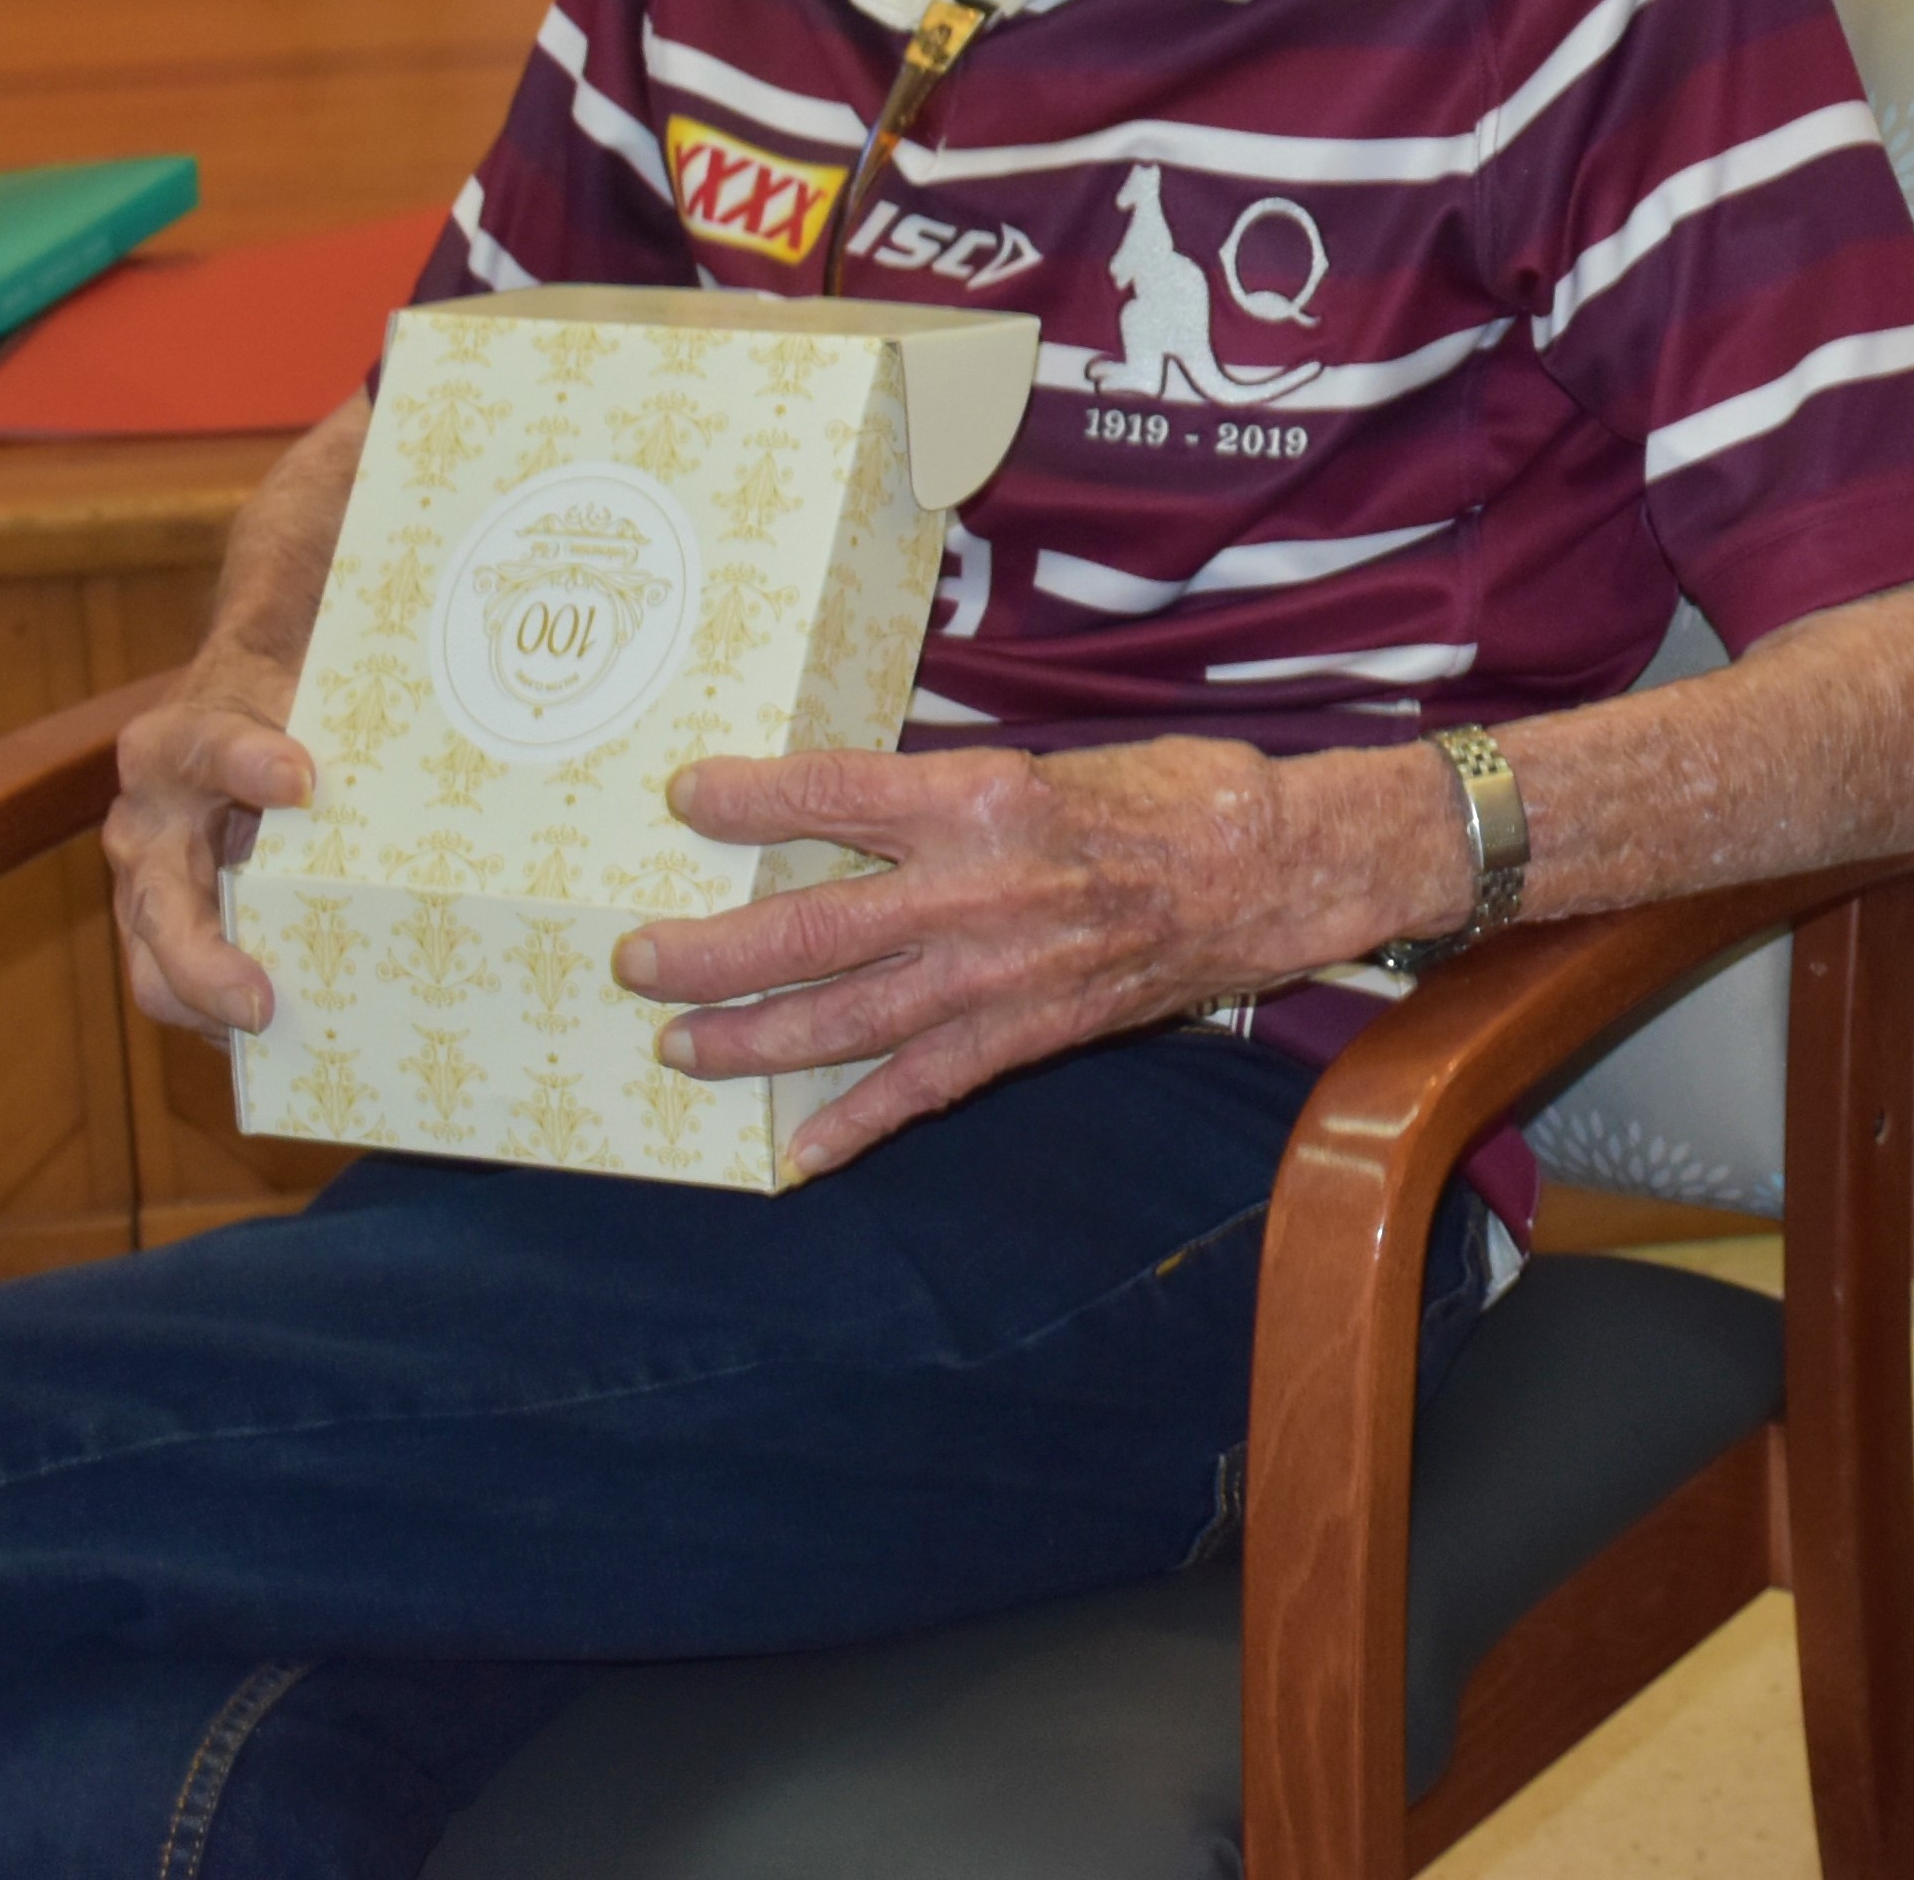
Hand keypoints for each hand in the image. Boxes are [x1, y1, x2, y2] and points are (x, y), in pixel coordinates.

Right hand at [103, 651, 309, 1036]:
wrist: (240, 706)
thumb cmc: (278, 705)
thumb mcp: (303, 690)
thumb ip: (338, 714)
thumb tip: (414, 744)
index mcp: (174, 747)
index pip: (206, 750)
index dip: (248, 765)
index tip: (301, 779)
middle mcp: (146, 825)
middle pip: (160, 903)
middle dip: (204, 962)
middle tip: (259, 1002)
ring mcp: (148, 889)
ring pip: (155, 968)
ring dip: (211, 1011)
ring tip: (273, 1039)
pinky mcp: (170, 936)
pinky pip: (184, 993)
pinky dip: (228, 1024)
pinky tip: (290, 1045)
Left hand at [624, 738, 1441, 1175]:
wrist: (1278, 869)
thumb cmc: (1177, 797)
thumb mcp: (1055, 763)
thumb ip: (954, 796)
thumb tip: (857, 810)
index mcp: (982, 798)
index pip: (830, 795)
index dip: (748, 798)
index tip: (684, 796)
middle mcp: (974, 889)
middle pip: (807, 928)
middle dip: (706, 951)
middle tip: (635, 958)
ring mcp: (998, 973)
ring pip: (843, 1019)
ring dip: (750, 1038)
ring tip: (680, 1046)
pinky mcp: (1028, 1032)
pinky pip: (923, 1087)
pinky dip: (855, 1122)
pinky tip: (796, 1150)